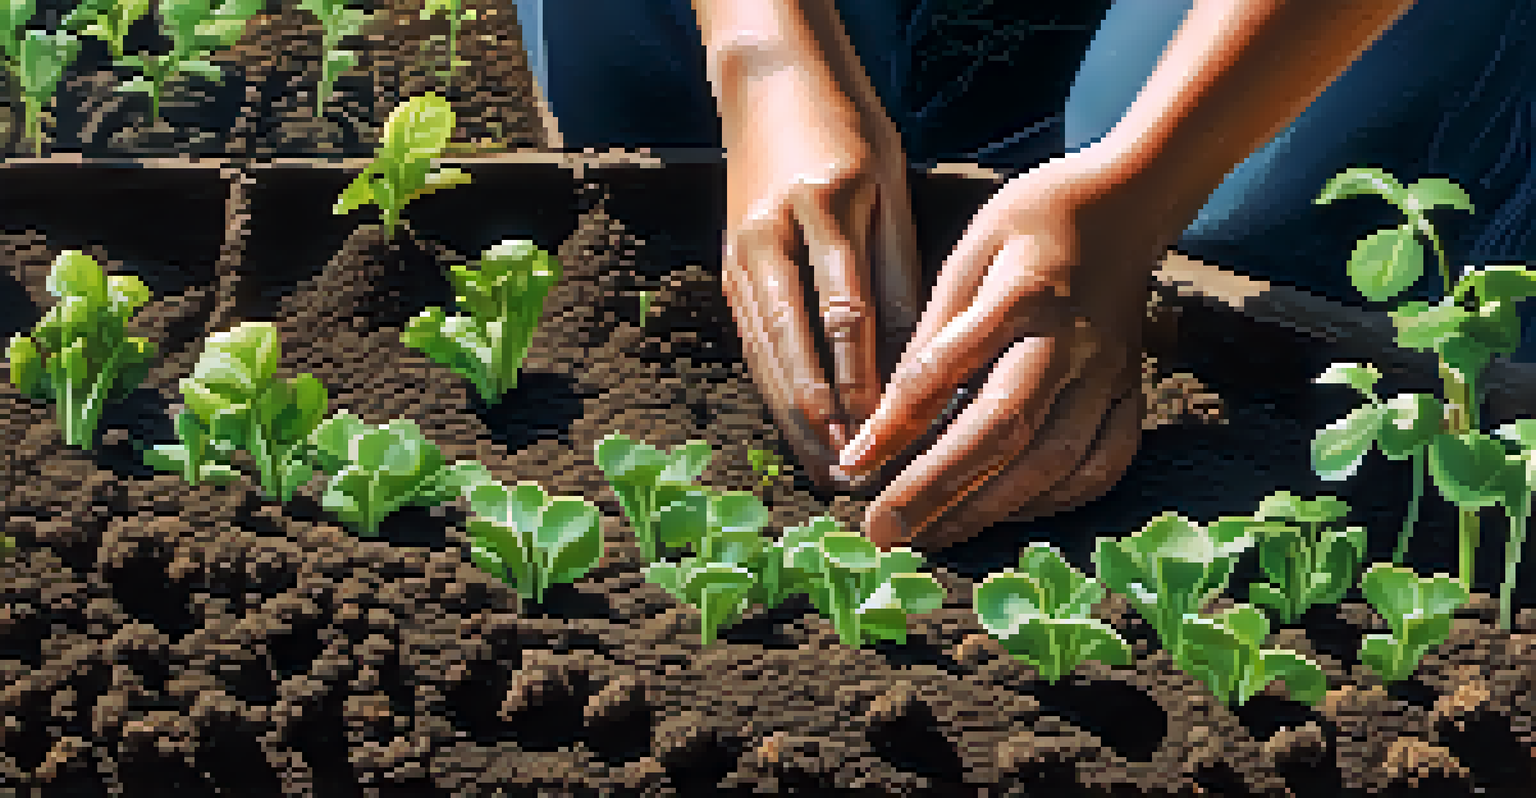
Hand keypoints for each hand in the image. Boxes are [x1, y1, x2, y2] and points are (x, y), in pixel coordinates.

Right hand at [716, 55, 921, 490]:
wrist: (771, 84)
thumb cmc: (849, 133)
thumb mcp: (891, 190)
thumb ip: (900, 274)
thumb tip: (915, 365)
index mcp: (821, 206)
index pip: (842, 309)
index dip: (860, 380)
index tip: (883, 434)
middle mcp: (767, 237)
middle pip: (791, 347)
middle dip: (820, 418)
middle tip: (851, 475)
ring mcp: (739, 257)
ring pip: (764, 354)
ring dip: (793, 419)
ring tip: (826, 471)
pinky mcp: (730, 271)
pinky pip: (755, 344)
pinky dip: (778, 391)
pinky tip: (800, 430)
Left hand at [837, 149, 1169, 549]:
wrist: (1130, 204)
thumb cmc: (1033, 222)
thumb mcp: (970, 251)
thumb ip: (936, 329)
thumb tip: (889, 413)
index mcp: (1023, 291)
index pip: (948, 369)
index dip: (897, 425)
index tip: (853, 466)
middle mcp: (1072, 342)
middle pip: (1004, 431)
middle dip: (938, 490)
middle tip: (884, 532)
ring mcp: (1111, 375)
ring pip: (1051, 462)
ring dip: (986, 508)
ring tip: (930, 536)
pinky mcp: (1133, 395)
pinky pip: (1099, 466)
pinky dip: (1052, 501)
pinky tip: (1006, 512)